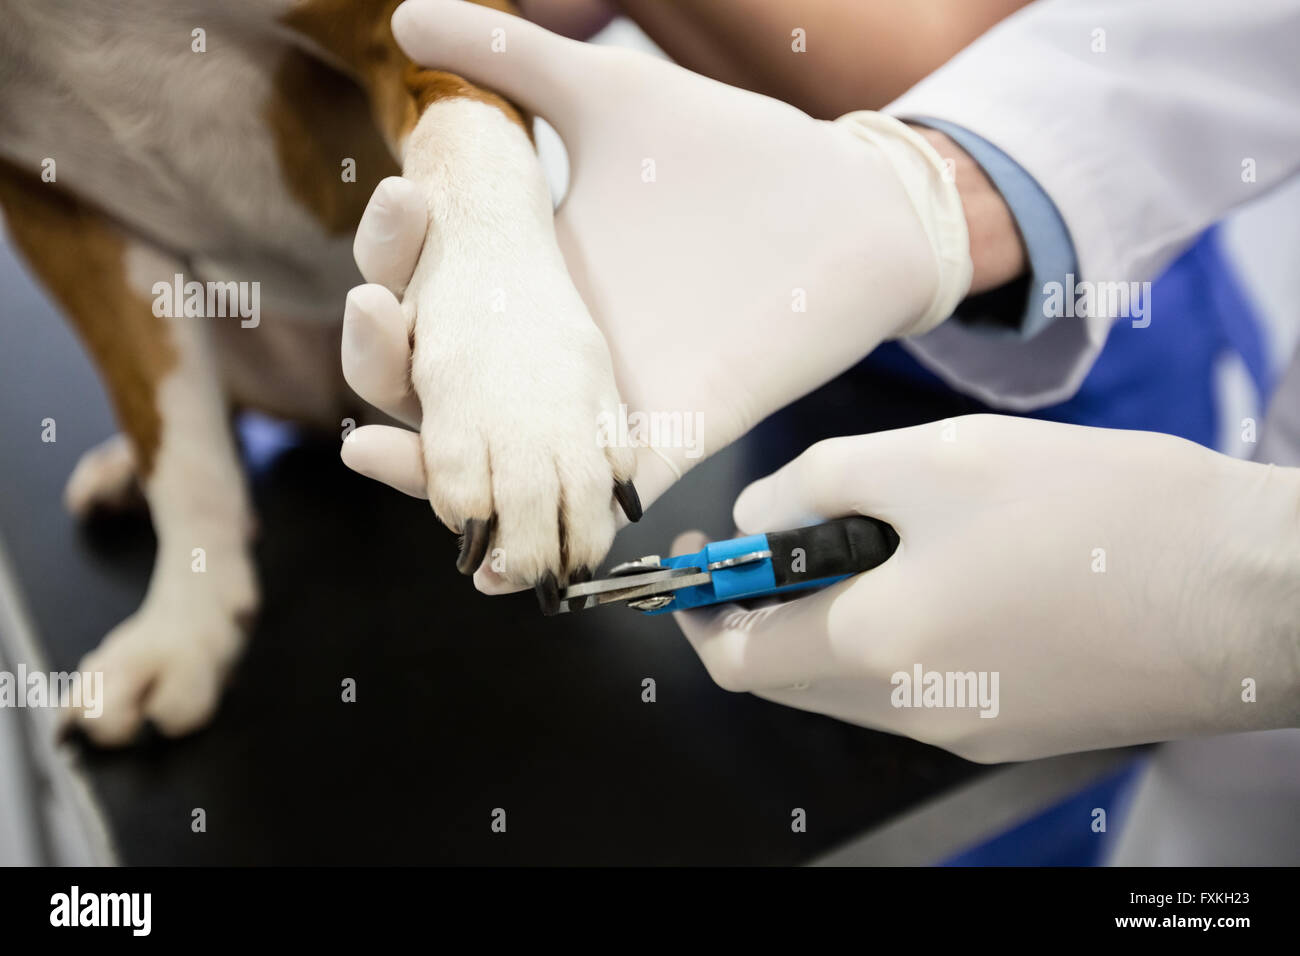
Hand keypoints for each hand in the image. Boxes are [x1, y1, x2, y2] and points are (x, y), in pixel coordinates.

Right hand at [341, 0, 975, 591]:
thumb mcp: (608, 96)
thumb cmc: (732, 150)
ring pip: (493, 461)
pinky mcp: (664, 437)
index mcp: (529, 274)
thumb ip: (513, 62)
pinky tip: (476, 558)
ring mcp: (603, 402)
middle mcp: (552, 350)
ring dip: (426, 471)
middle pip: (437, 386)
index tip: (394, 213)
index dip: (388, 268)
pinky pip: (586, 508)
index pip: (426, 293)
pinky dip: (528, 538)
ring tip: (375, 452)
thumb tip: (408, 12)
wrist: (847, 204)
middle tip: (379, 315)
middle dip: (385, 364)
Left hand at [673, 415, 1299, 762]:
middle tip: (775, 534)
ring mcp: (969, 729)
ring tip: (867, 536)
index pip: (737, 660)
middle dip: (761, 610)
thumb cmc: (1101, 513)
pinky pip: (916, 690)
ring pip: (851, 685)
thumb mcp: (936, 460)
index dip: (699, 609)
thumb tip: (756, 516)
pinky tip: (936, 571)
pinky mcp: (1017, 725)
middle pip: (789, 678)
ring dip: (828, 620)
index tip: (695, 562)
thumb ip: (819, 483)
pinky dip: (890, 637)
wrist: (1253, 590)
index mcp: (878, 650)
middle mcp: (914, 713)